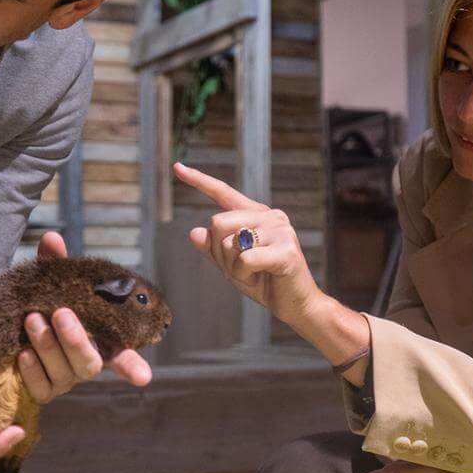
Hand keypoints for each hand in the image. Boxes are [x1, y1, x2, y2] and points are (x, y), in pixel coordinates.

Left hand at [15, 231, 152, 403]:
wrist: (10, 324)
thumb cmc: (42, 304)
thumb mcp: (49, 284)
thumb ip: (55, 264)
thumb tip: (52, 238)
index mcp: (99, 342)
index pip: (123, 358)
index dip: (133, 367)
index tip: (142, 377)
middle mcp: (85, 364)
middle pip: (89, 363)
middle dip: (75, 340)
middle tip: (60, 313)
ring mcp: (64, 381)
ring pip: (63, 372)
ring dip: (48, 346)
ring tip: (32, 319)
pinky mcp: (42, 391)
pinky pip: (40, 388)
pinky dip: (32, 370)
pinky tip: (23, 353)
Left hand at [173, 162, 322, 326]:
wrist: (295, 305)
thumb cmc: (265, 282)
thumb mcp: (231, 266)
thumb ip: (213, 249)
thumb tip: (194, 232)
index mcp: (256, 215)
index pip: (223, 192)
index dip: (199, 180)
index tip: (176, 167)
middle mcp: (269, 216)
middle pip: (217, 222)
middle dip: (218, 253)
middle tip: (239, 269)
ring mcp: (280, 230)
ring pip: (229, 243)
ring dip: (232, 267)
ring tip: (253, 275)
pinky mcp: (286, 250)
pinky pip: (245, 259)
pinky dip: (243, 275)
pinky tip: (260, 278)